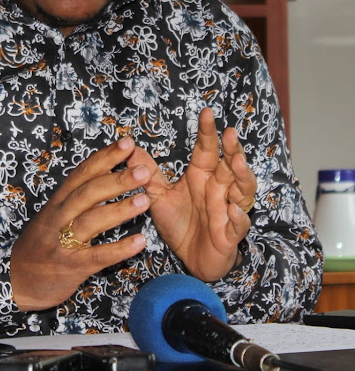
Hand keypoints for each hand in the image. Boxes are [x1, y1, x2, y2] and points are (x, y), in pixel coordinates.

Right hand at [9, 137, 151, 310]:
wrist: (15, 280)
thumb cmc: (40, 245)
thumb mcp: (52, 216)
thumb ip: (76, 199)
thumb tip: (105, 174)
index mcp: (57, 202)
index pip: (82, 174)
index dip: (104, 157)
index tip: (127, 143)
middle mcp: (58, 217)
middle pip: (87, 193)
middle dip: (116, 179)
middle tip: (143, 170)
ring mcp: (63, 242)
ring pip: (91, 221)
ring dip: (119, 210)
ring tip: (145, 200)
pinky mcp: (71, 267)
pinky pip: (97, 256)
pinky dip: (119, 249)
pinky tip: (140, 242)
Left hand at [129, 107, 256, 281]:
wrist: (190, 259)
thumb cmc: (179, 224)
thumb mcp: (158, 196)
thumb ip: (147, 172)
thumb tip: (128, 146)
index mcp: (201, 176)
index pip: (206, 149)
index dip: (207, 132)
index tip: (206, 112)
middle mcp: (218, 189)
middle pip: (229, 165)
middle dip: (232, 149)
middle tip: (230, 133)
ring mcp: (227, 210)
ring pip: (242, 189)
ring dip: (242, 175)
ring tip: (237, 162)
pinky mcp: (230, 233)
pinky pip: (238, 224)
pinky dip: (238, 216)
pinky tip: (233, 210)